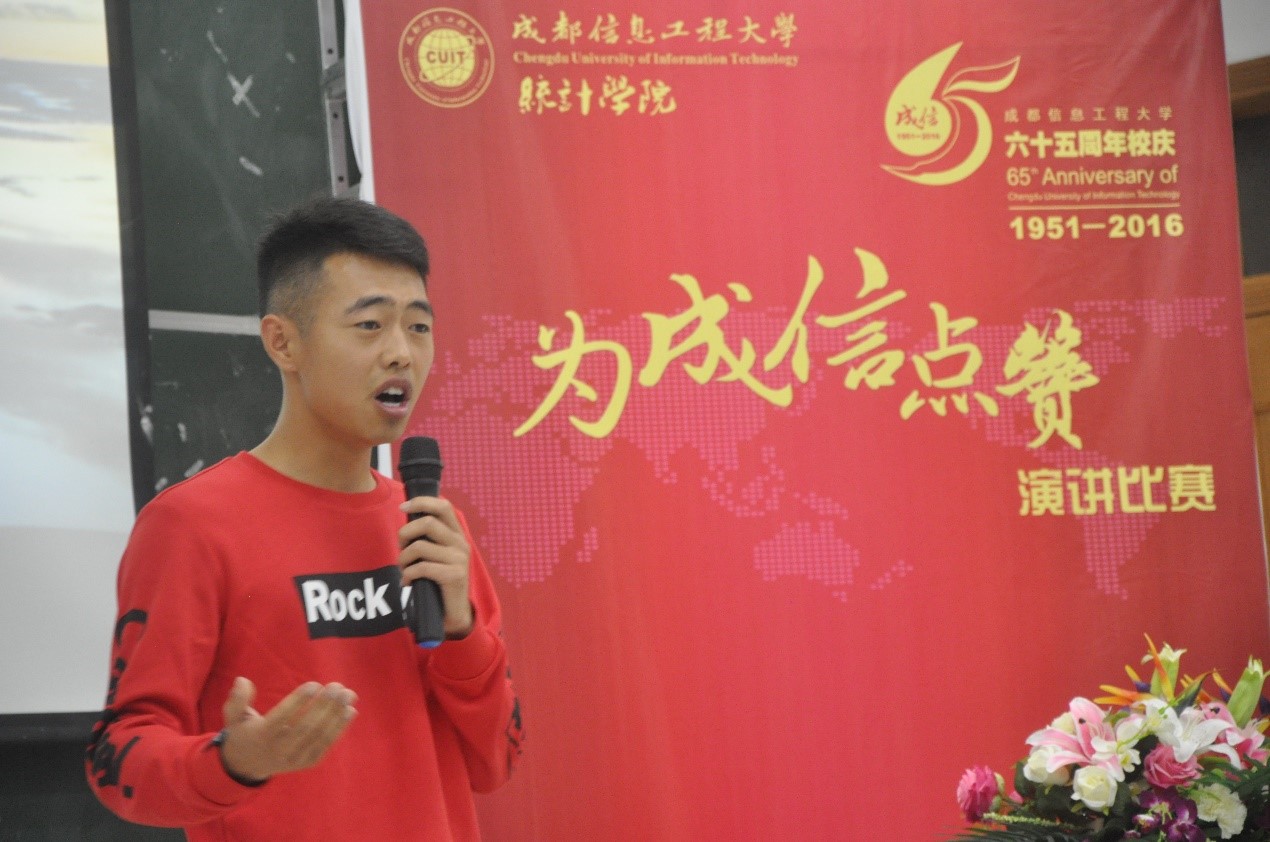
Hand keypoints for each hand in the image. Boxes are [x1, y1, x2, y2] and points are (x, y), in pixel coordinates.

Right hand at [218, 677, 356, 783]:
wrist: (246, 766)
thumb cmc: (244, 733)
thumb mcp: (233, 717)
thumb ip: (237, 700)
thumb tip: (242, 680)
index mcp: (262, 735)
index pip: (282, 717)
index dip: (299, 701)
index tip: (315, 684)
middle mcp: (279, 749)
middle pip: (305, 727)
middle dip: (324, 705)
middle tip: (337, 686)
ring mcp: (294, 758)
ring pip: (318, 737)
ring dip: (336, 716)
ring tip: (349, 696)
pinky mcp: (305, 763)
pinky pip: (325, 747)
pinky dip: (339, 730)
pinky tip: (350, 712)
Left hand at [398, 496, 472, 637]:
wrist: (453, 612)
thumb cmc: (439, 580)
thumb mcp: (437, 554)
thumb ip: (428, 536)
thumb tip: (408, 515)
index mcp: (457, 534)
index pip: (443, 506)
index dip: (421, 502)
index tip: (402, 507)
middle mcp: (461, 543)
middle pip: (427, 523)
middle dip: (405, 534)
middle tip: (401, 549)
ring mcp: (459, 559)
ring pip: (419, 546)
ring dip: (403, 558)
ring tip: (403, 569)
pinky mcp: (454, 575)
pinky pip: (421, 567)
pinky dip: (408, 575)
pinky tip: (407, 582)